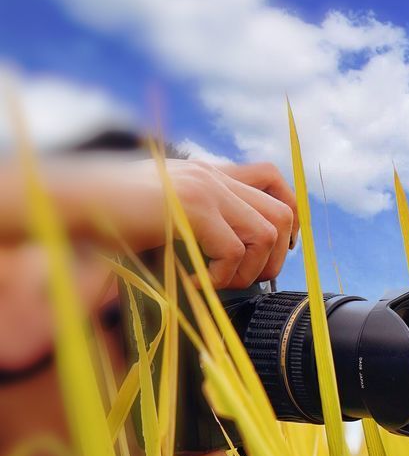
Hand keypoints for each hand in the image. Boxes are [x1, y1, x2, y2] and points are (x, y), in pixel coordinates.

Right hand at [53, 157, 299, 288]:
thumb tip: (228, 255)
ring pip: (266, 233)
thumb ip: (195, 220)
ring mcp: (206, 190)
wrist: (73, 200)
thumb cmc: (109, 214)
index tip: (277, 247)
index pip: (273, 176)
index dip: (288, 213)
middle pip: (283, 211)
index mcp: (209, 172)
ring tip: (218, 283)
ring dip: (249, 270)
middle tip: (250, 280)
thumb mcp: (161, 210)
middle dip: (276, 255)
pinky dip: (219, 277)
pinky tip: (193, 282)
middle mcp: (214, 176)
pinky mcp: (192, 209)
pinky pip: (232, 251)